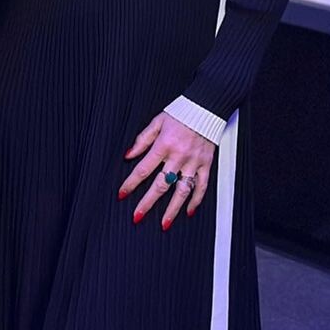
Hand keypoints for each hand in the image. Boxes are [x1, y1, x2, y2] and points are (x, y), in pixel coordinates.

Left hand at [118, 112, 215, 229]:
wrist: (207, 106)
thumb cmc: (181, 112)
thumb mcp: (157, 122)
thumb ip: (142, 139)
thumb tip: (128, 155)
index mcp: (163, 145)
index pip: (143, 169)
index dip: (131, 184)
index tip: (122, 194)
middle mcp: (178, 156)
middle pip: (160, 185)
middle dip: (147, 203)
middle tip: (138, 217)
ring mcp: (193, 162)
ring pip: (182, 191)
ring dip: (172, 210)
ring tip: (164, 224)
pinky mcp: (206, 164)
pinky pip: (201, 186)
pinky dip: (196, 200)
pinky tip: (189, 211)